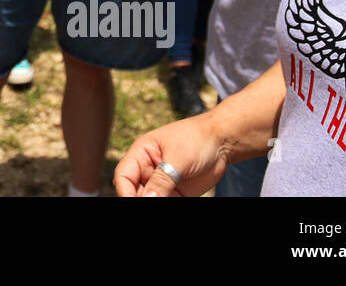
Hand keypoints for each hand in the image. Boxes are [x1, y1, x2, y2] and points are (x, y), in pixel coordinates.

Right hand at [113, 113, 229, 196]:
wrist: (221, 142)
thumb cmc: (196, 139)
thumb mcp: (178, 158)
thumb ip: (162, 179)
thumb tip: (148, 199)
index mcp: (141, 154)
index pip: (124, 176)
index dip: (125, 192)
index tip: (133, 201)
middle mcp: (148, 170)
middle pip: (134, 192)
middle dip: (139, 200)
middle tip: (156, 202)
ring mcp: (162, 184)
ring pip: (151, 199)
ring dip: (154, 203)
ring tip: (172, 198)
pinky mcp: (176, 194)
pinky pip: (166, 203)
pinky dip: (167, 206)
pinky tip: (177, 200)